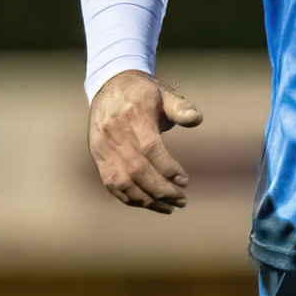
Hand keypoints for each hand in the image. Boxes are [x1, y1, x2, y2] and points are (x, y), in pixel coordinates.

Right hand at [88, 70, 202, 212]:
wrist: (109, 87)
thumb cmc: (142, 94)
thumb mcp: (163, 94)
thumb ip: (180, 107)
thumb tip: (197, 119)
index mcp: (133, 117)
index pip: (150, 149)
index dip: (168, 168)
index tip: (185, 181)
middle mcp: (115, 136)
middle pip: (137, 170)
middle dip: (161, 189)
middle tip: (182, 200)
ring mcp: (104, 149)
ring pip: (123, 183)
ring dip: (147, 200)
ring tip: (169, 208)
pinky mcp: (98, 158)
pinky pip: (112, 185)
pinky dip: (130, 198)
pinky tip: (149, 203)